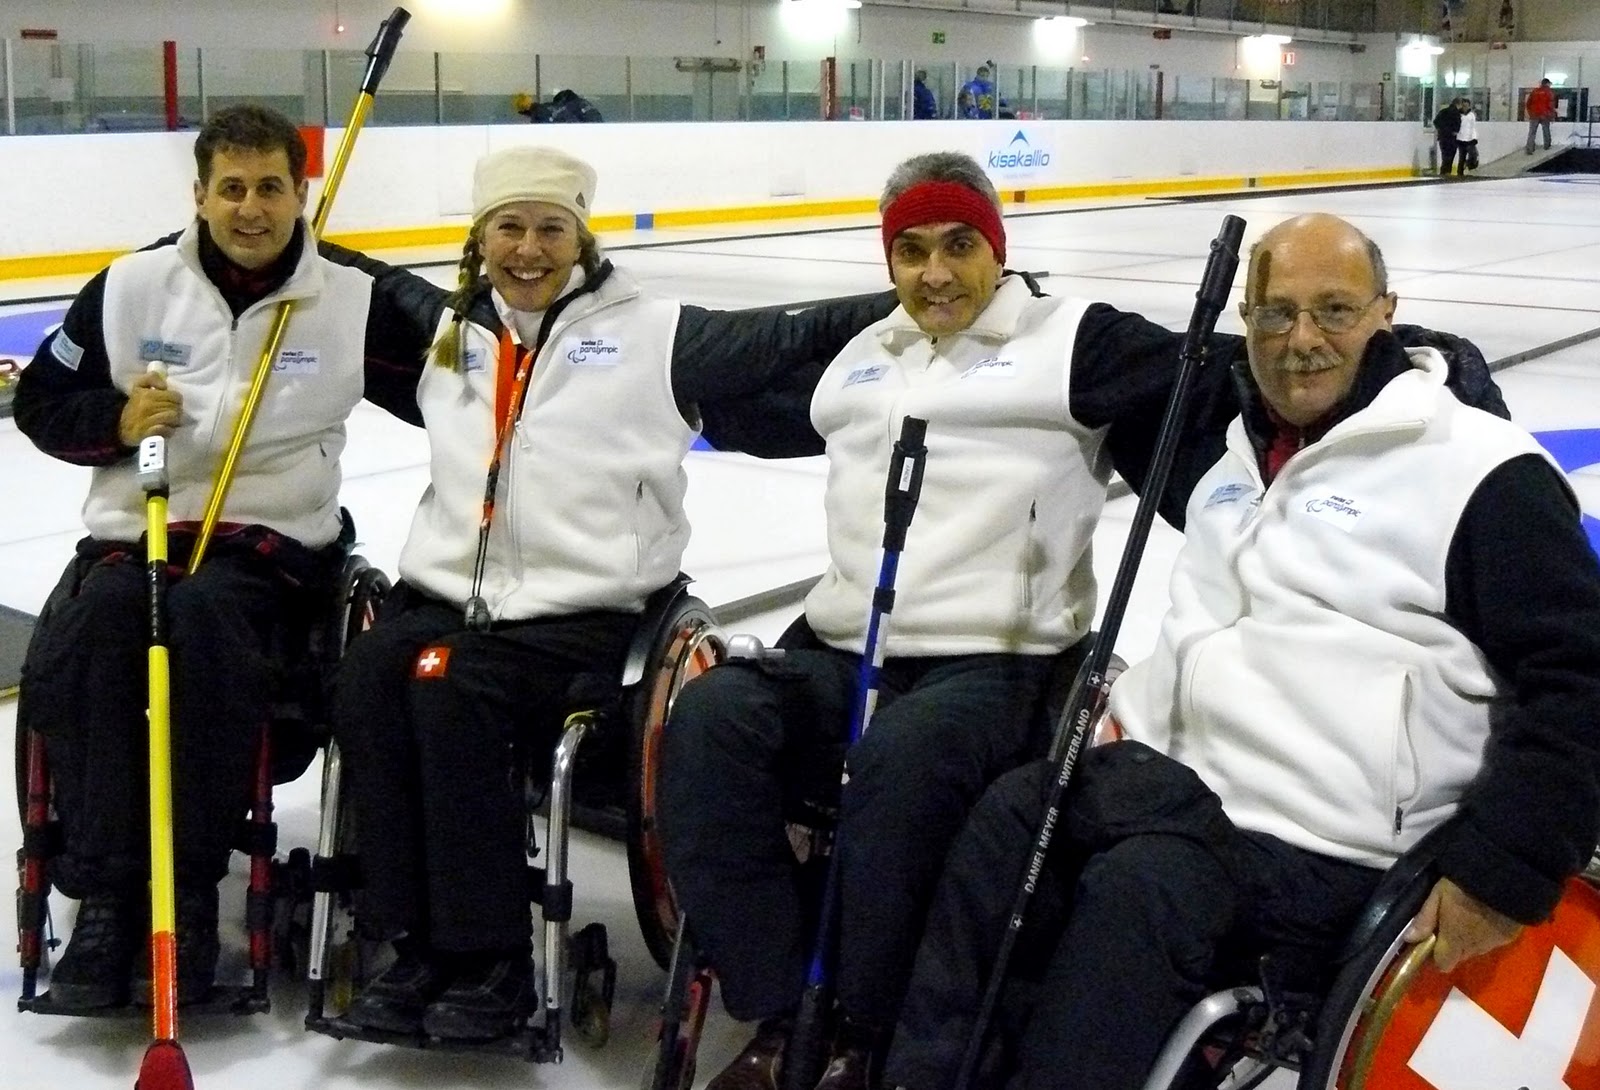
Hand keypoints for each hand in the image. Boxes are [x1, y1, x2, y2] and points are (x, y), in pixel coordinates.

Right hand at [118, 370, 183, 444]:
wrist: (121, 427)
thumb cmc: (135, 406)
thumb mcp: (140, 386)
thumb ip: (151, 378)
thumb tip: (164, 385)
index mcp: (148, 394)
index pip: (176, 396)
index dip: (175, 400)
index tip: (170, 403)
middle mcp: (148, 406)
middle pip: (177, 407)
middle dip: (176, 411)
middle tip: (169, 413)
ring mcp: (148, 421)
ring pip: (174, 417)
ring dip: (174, 421)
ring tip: (168, 422)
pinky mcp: (149, 434)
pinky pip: (167, 429)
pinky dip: (169, 430)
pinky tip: (165, 429)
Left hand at [1403, 877, 1523, 973]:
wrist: (1504, 880)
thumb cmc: (1463, 886)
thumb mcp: (1437, 896)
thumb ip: (1425, 919)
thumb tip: (1409, 938)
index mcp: (1454, 941)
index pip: (1443, 964)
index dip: (1436, 956)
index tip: (1431, 941)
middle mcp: (1475, 948)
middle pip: (1460, 957)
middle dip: (1453, 945)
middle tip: (1450, 923)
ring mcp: (1494, 944)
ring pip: (1477, 949)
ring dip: (1471, 939)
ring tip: (1470, 916)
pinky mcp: (1510, 937)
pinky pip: (1493, 941)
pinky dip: (1487, 933)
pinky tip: (1487, 915)